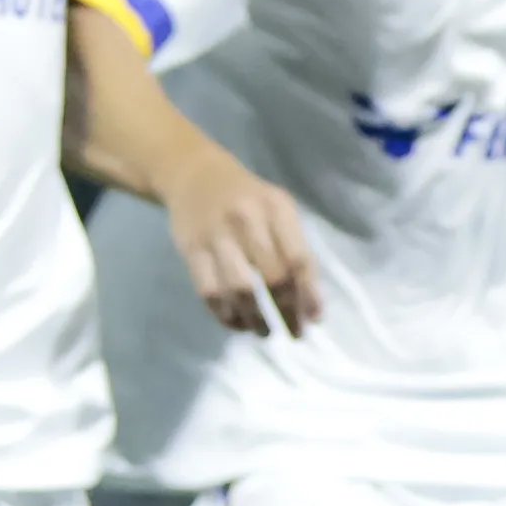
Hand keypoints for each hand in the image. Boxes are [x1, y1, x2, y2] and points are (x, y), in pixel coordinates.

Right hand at [164, 158, 324, 332]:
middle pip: (272, 276)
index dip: (309, 293)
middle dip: (286, 310)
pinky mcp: (191, 249)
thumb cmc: (248, 198)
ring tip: (263, 332)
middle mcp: (247, 220)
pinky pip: (209, 291)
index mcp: (276, 209)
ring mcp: (216, 235)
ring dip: (254, 318)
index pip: (298, 258)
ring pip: (239, 289)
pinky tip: (236, 323)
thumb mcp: (278, 207)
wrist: (194, 174)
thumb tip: (311, 302)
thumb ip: (295, 246)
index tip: (314, 319)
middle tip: (293, 332)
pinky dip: (224, 314)